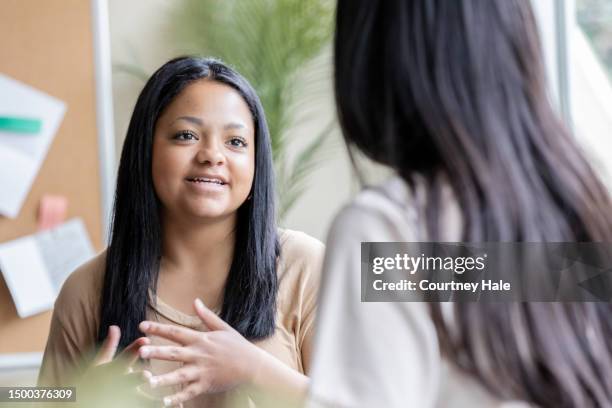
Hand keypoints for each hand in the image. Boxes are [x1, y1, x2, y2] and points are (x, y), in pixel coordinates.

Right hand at [77, 326, 155, 407]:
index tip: (146, 339)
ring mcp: (118, 398)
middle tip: (148, 375)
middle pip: (126, 380)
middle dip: (136, 378)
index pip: (124, 357)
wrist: (79, 401)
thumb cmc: (91, 380)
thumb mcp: (99, 363)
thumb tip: (114, 326)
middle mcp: (115, 383)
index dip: (134, 348)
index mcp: (111, 369)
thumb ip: (109, 346)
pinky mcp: (121, 406)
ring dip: (148, 401)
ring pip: (135, 400)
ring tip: (162, 402)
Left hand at [138, 298, 265, 406]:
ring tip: (147, 382)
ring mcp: (202, 370)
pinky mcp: (206, 384)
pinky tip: (164, 401)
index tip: (141, 326)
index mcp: (201, 339)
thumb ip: (206, 316)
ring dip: (163, 378)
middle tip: (141, 352)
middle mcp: (199, 354)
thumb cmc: (237, 346)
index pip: (176, 332)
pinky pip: (189, 392)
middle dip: (157, 352)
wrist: (253, 365)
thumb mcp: (223, 328)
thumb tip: (195, 301)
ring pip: (179, 375)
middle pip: (174, 353)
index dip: (158, 329)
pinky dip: (177, 397)